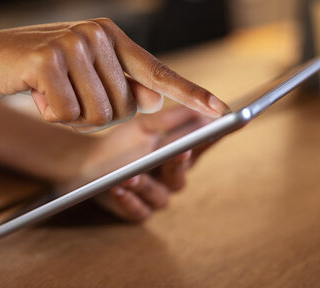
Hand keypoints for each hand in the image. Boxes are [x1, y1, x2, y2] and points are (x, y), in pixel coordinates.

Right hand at [0, 18, 226, 130]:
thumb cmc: (32, 70)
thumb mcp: (80, 73)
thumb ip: (119, 83)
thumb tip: (156, 100)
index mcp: (108, 34)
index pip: (156, 69)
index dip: (189, 93)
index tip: (219, 111)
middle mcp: (96, 34)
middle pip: (123, 107)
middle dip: (94, 113)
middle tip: (65, 93)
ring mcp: (72, 43)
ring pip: (97, 114)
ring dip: (71, 115)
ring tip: (49, 91)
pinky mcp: (48, 60)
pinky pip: (67, 114)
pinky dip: (50, 113)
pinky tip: (34, 93)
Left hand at [78, 105, 214, 220]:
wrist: (87, 165)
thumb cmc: (120, 144)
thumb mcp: (145, 125)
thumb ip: (175, 117)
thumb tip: (207, 106)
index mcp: (177, 154)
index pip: (203, 146)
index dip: (218, 137)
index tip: (232, 124)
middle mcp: (170, 178)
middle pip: (181, 175)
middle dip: (178, 163)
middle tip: (179, 151)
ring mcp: (154, 196)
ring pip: (159, 196)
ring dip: (145, 185)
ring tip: (130, 176)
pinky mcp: (136, 211)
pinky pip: (138, 212)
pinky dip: (128, 201)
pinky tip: (118, 189)